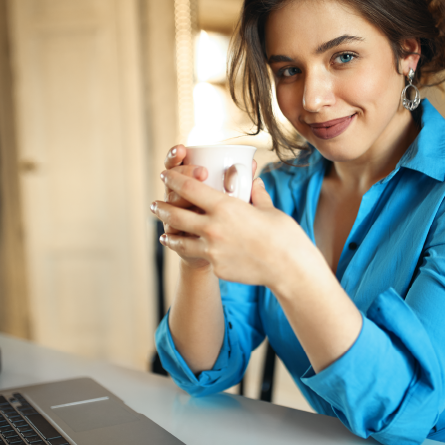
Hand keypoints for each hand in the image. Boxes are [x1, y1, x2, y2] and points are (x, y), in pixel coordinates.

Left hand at [152, 171, 308, 287]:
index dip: (174, 180)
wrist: (288, 269)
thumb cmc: (283, 236)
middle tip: (155, 205)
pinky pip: (201, 257)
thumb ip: (256, 195)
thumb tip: (255, 182)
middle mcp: (213, 228)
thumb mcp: (269, 210)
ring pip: (181, 240)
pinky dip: (195, 252)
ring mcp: (212, 250)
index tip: (166, 176)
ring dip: (169, 235)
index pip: (190, 189)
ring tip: (164, 234)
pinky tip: (192, 252)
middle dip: (162, 208)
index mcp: (225, 207)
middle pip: (176, 215)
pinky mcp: (216, 267)